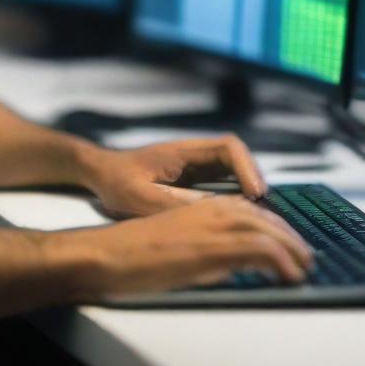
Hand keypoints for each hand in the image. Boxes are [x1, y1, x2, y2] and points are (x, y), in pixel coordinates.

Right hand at [58, 195, 313, 298]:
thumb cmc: (135, 251)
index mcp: (202, 205)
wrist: (111, 252)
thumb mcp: (178, 240)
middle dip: (289, 237)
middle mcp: (212, 209)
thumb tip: (232, 263)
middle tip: (305, 257)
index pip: (250, 211)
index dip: (274, 226)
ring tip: (304, 267)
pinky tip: (289, 275)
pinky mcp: (214, 246)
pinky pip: (261, 250)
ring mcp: (214, 226)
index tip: (288, 244)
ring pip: (268, 230)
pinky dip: (282, 261)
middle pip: (265, 218)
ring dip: (291, 248)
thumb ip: (206, 245)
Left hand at [81, 135, 267, 217]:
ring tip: (257, 217)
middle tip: (263, 211)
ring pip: (234, 169)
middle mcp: (194, 153)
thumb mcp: (140, 197)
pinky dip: (237, 196)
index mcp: (183, 151)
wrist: (100, 173)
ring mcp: (195, 164)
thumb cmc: (116, 181)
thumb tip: (209, 214)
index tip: (255, 194)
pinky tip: (238, 217)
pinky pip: (224, 181)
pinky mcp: (193, 177)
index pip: (228, 147)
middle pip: (238, 158)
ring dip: (248, 188)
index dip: (247, 168)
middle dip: (254, 180)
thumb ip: (173, 204)